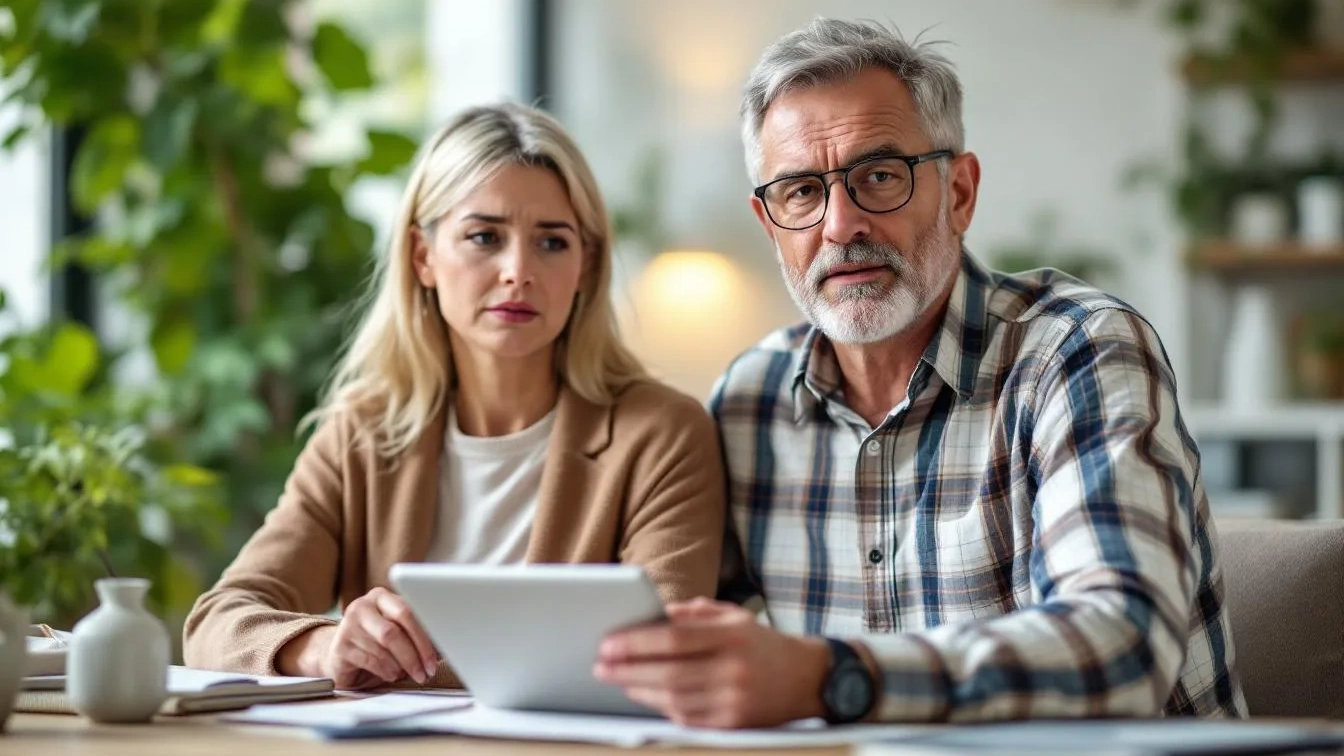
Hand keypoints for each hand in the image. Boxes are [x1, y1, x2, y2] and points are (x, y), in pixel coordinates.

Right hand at [278, 587, 438, 689]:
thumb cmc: (379, 645)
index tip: (435, 658)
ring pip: (383, 648)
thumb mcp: (401, 635)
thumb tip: (449, 642)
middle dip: (414, 654)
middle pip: (393, 631)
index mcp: (381, 596)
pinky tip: (392, 674)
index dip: (424, 637)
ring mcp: (348, 625)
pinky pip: (370, 660)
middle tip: (426, 672)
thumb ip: (420, 635)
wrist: (342, 658)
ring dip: (402, 665)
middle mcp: (362, 606)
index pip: (407, 611)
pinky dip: (386, 670)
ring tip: (409, 673)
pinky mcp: (340, 646)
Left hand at [593, 597, 831, 727]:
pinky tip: (644, 696)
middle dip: (628, 670)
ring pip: (674, 699)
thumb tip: (649, 616)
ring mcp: (734, 699)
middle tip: (601, 665)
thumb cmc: (762, 644)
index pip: (674, 638)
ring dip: (639, 690)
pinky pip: (687, 718)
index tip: (608, 642)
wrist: (809, 678)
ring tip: (617, 679)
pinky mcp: (733, 724)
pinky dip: (661, 707)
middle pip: (668, 672)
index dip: (636, 642)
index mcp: (731, 635)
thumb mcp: (732, 617)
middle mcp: (733, 668)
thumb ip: (691, 615)